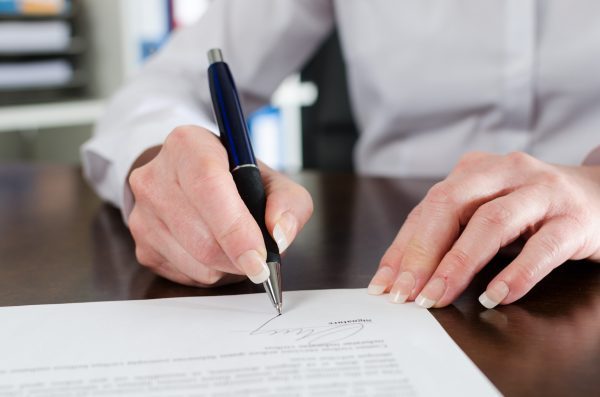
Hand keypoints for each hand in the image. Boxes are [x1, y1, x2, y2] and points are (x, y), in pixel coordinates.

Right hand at [128, 125, 312, 286]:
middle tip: (258, 258)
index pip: (208, 186)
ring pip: (194, 262)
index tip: (259, 257)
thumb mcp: (271, 179)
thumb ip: (289, 202)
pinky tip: (214, 250)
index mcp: (188, 145)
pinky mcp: (141, 244)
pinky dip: (209, 272)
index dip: (236, 228)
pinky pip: (184, 275)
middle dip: (238, 257)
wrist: (188, 182)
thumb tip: (280, 234)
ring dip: (226, 267)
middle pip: (201, 236)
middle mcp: (156, 176)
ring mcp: (142, 213)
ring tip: (234, 246)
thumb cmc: (235, 180)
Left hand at [367, 151, 599, 307]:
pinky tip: (496, 295)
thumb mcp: (486, 211)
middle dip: (422, 253)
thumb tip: (404, 275)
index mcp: (475, 170)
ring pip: (491, 222)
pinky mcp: (573, 218)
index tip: (384, 285)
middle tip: (407, 294)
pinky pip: (542, 246)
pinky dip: (516, 272)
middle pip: (450, 206)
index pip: (427, 209)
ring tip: (438, 297)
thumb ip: (450, 234)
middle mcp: (504, 171)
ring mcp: (540, 191)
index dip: (403, 248)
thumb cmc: (532, 209)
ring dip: (459, 264)